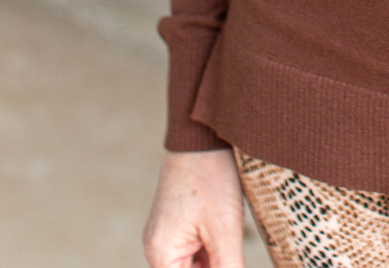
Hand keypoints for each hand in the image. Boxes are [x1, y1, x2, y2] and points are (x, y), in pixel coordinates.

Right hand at [143, 148, 247, 267]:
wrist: (201, 133)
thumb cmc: (210, 178)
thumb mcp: (225, 229)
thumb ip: (228, 267)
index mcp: (161, 254)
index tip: (229, 259)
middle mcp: (157, 247)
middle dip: (215, 264)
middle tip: (231, 245)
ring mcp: (166, 233)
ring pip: (196, 263)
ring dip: (216, 259)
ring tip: (228, 230)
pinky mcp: (177, 221)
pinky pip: (196, 247)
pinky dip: (213, 246)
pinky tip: (228, 231)